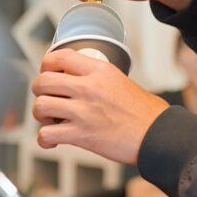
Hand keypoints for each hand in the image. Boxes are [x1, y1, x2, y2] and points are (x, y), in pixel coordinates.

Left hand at [31, 49, 168, 163]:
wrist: (156, 134)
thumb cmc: (144, 111)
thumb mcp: (121, 80)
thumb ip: (98, 77)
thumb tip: (78, 79)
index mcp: (100, 71)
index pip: (60, 56)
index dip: (46, 64)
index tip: (48, 72)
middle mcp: (88, 87)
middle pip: (43, 81)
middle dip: (39, 91)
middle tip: (48, 97)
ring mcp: (83, 112)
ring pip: (40, 106)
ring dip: (41, 114)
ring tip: (51, 118)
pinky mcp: (81, 135)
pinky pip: (46, 134)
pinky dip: (45, 139)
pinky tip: (53, 139)